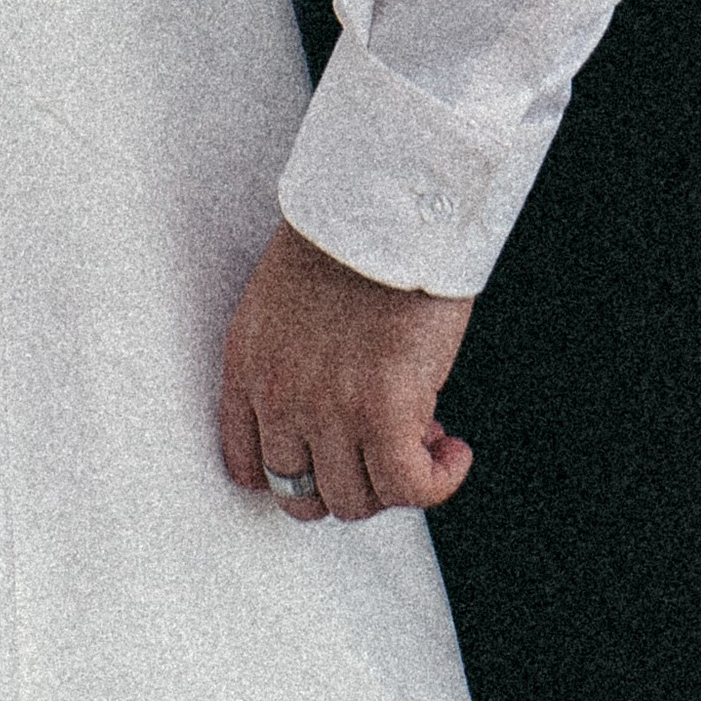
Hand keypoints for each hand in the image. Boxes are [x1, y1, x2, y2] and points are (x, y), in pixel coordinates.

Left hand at [220, 219, 473, 523]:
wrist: (384, 199)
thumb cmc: (349, 236)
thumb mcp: (286, 303)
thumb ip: (294, 364)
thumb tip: (337, 423)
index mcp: (247, 363)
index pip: (247, 467)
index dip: (297, 476)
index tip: (333, 459)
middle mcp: (278, 394)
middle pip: (302, 496)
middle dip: (349, 482)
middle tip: (386, 447)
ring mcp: (327, 409)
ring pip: (356, 501)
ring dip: (395, 480)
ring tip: (425, 434)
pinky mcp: (382, 412)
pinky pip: (409, 488)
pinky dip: (438, 481)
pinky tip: (454, 450)